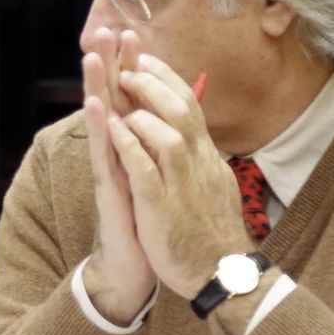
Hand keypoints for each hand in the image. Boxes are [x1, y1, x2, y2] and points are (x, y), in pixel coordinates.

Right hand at [80, 28, 156, 323]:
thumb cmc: (147, 225)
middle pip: (111, 100)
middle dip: (108, 65)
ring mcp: (109, 170)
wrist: (134, 267)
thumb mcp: (158, 179)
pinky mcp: (107, 190)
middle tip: (104, 28)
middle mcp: (116, 153)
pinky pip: (103, 154)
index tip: (133, 34)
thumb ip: (157, 151)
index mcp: (132, 147)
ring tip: (92, 55)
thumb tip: (166, 126)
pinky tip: (95, 104)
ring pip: (102, 121)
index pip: (130, 99)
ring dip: (96, 86)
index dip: (131, 68)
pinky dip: (99, 127)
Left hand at [107, 54, 253, 299]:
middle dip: (154, 83)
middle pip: (180, 110)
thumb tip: (198, 136)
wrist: (220, 274)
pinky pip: (145, 171)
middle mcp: (197, 165)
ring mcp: (181, 185)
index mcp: (205, 158)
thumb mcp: (212, 185)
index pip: (189, 107)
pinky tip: (113, 128)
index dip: (166, 80)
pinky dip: (130, 147)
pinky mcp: (163, 208)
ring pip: (168, 135)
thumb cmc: (211, 232)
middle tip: (128, 65)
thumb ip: (202, 158)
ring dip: (143, 108)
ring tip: (121, 89)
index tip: (144, 60)